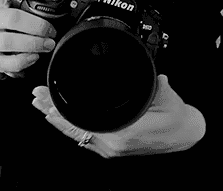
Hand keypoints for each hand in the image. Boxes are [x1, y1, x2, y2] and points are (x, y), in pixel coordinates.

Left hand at [31, 75, 205, 157]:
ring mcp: (111, 148)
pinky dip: (69, 127)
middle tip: (37, 97)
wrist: (185, 135)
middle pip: (73, 128)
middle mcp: (113, 143)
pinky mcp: (112, 146)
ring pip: (76, 134)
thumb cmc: (177, 120)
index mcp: (123, 132)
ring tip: (41, 105)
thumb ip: (157, 86)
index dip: (62, 110)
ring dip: (57, 119)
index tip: (48, 97)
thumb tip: (153, 74)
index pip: (82, 121)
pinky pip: (84, 137)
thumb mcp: (168, 99)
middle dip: (52, 111)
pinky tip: (59, 119)